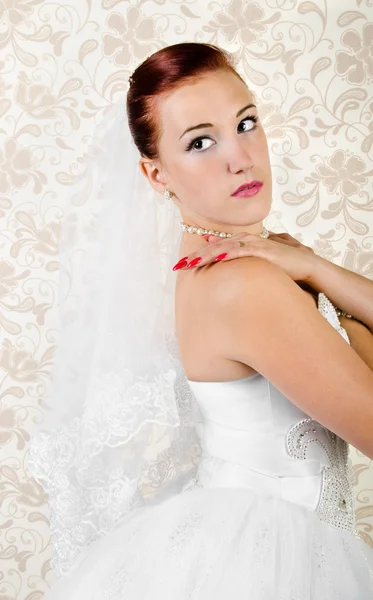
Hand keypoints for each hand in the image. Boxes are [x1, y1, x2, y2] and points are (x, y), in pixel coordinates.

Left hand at [173, 231, 316, 282]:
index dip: (199, 254)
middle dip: (197, 256)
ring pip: (226, 248)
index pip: (217, 248)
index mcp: (245, 243)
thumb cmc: (284, 266)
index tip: (183, 264)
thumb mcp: (260, 262)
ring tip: (191, 262)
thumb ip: (242, 256)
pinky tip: (216, 258)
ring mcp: (256, 244)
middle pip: (216, 247)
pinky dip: (229, 254)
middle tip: (179, 265)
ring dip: (207, 255)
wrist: (307, 266)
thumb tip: (223, 254)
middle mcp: (248, 241)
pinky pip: (243, 252)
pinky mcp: (265, 251)